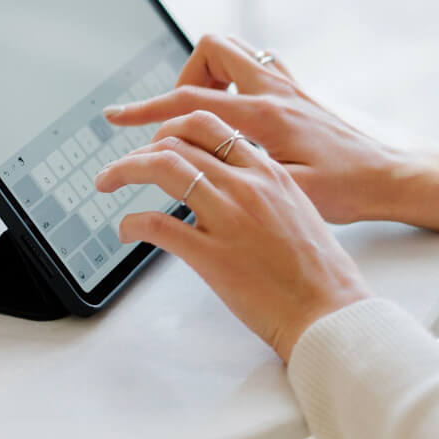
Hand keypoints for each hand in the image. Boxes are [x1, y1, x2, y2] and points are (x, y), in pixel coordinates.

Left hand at [94, 106, 370, 361]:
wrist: (332, 313)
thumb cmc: (319, 272)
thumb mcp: (297, 210)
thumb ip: (263, 190)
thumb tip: (230, 185)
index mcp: (269, 173)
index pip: (209, 126)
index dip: (171, 128)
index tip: (156, 142)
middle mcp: (247, 186)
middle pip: (176, 141)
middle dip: (140, 148)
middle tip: (124, 165)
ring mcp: (229, 218)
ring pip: (162, 168)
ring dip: (124, 171)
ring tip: (107, 182)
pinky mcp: (212, 255)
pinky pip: (157, 225)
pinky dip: (131, 223)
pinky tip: (126, 231)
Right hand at [104, 35, 405, 223]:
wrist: (394, 179)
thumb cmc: (347, 192)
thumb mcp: (284, 192)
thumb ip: (229, 178)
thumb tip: (180, 181)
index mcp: (264, 117)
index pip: (188, 103)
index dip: (144, 111)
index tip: (116, 117)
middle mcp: (275, 91)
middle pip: (210, 52)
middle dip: (182, 79)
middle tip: (177, 119)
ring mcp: (289, 86)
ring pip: (234, 50)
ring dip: (209, 73)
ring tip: (203, 113)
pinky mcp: (300, 92)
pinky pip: (257, 64)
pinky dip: (237, 77)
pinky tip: (236, 111)